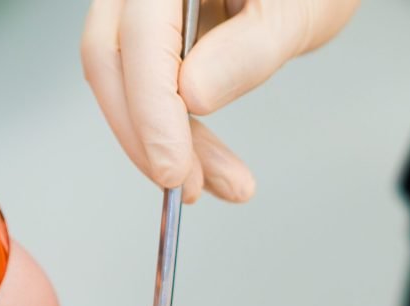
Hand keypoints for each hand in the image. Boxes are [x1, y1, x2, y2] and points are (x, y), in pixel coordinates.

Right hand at [81, 0, 359, 202]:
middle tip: (186, 184)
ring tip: (212, 182)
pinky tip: (199, 162)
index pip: (140, 35)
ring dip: (159, 142)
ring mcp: (137, 6)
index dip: (151, 109)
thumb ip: (248, 51)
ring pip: (122, 80)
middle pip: (111, 59)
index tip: (172, 166)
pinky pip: (140, 86)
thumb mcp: (298, 10)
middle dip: (146, 134)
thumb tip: (192, 96)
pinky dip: (169, 130)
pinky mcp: (147, 34)